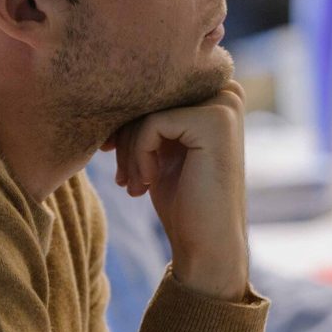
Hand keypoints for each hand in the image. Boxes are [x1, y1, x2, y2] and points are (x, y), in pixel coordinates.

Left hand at [105, 82, 249, 301]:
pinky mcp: (216, 120)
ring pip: (148, 108)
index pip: (152, 88)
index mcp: (216, 92)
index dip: (126, 119)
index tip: (112, 153)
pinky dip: (139, 155)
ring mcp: (225, 104)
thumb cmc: (183, 200)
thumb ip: (148, 113)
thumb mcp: (161, 148)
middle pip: (150, 94)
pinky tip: (146, 183)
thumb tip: (104, 86)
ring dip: (130, 150)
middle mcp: (226, 91)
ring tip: (132, 184)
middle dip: (125, 134)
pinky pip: (153, 124)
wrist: (207, 245)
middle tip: (121, 175)